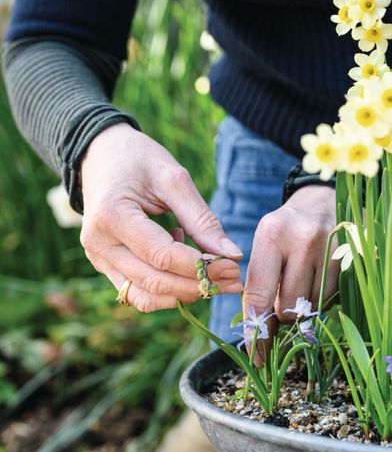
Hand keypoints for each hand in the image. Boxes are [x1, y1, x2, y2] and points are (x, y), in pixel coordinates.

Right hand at [80, 123, 242, 310]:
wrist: (101, 155)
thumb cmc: (139, 159)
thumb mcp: (174, 179)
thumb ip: (202, 219)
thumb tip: (232, 255)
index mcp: (112, 216)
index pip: (163, 256)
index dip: (201, 267)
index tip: (233, 266)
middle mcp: (99, 244)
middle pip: (155, 281)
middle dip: (199, 285)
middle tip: (232, 280)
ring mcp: (98, 259)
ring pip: (146, 297)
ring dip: (184, 294)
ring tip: (213, 279)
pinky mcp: (104, 266)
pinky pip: (138, 293)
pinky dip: (167, 291)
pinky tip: (184, 268)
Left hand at [243, 184, 338, 357]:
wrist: (324, 201)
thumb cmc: (287, 230)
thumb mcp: (265, 246)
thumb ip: (260, 284)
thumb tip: (260, 333)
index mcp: (270, 234)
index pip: (259, 294)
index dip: (257, 330)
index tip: (255, 355)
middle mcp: (301, 239)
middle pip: (289, 307)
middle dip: (283, 316)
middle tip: (283, 305)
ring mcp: (331, 247)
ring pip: (312, 307)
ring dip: (303, 308)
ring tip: (302, 283)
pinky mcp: (353, 257)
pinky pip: (332, 298)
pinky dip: (321, 298)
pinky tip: (318, 278)